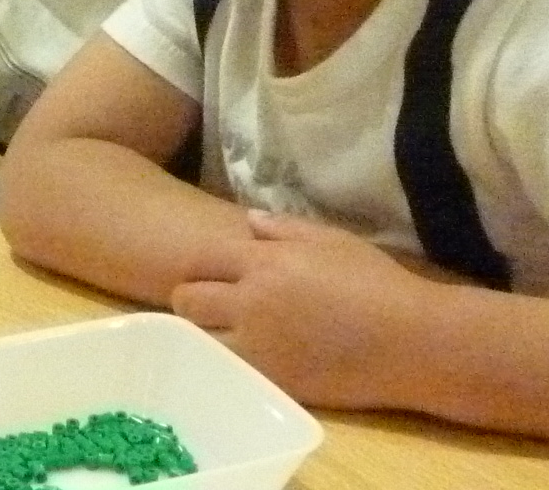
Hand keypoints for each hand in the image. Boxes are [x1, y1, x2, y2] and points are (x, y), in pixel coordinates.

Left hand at [170, 210, 430, 408]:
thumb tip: (248, 220)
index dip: (200, 265)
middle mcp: (253, 304)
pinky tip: (248, 357)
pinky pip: (231, 371)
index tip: (211, 271)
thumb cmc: (378, 284)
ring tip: (225, 333)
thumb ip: (283, 228)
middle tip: (210, 304)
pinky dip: (230, 364)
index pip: (199, 259)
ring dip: (204, 335)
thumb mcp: (332, 240)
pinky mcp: (275, 383)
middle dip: (191, 300)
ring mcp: (261, 348)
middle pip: (187, 301)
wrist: (416, 343)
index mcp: (265, 264)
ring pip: (199, 341)